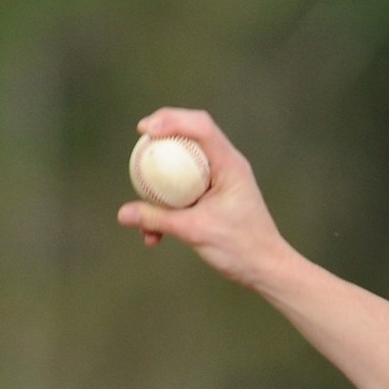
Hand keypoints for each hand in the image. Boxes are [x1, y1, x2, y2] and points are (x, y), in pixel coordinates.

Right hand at [116, 108, 291, 287]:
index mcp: (230, 165)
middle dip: (163, 135)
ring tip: (143, 202)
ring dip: (163, 179)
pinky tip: (154, 235)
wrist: (266, 269)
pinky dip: (169, 205)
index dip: (171, 120)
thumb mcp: (195, 231)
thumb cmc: (241, 248)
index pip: (201, 127)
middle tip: (139, 140)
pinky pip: (186, 189)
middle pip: (192, 134)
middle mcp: (228, 166)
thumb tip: (122, 213)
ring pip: (186, 163)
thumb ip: (158, 219)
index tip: (144, 129)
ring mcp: (222, 180)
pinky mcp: (215, 196)